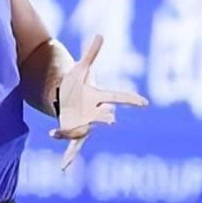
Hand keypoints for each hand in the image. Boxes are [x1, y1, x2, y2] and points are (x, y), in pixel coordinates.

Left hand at [50, 35, 148, 169]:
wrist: (67, 100)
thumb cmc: (76, 84)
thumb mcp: (81, 68)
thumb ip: (91, 54)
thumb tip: (100, 35)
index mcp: (99, 97)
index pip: (118, 96)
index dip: (131, 99)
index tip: (143, 102)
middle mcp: (95, 113)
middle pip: (104, 116)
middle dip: (106, 117)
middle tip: (111, 117)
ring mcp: (85, 124)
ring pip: (84, 131)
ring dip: (73, 132)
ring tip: (57, 132)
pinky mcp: (74, 133)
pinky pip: (73, 147)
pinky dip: (69, 156)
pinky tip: (63, 168)